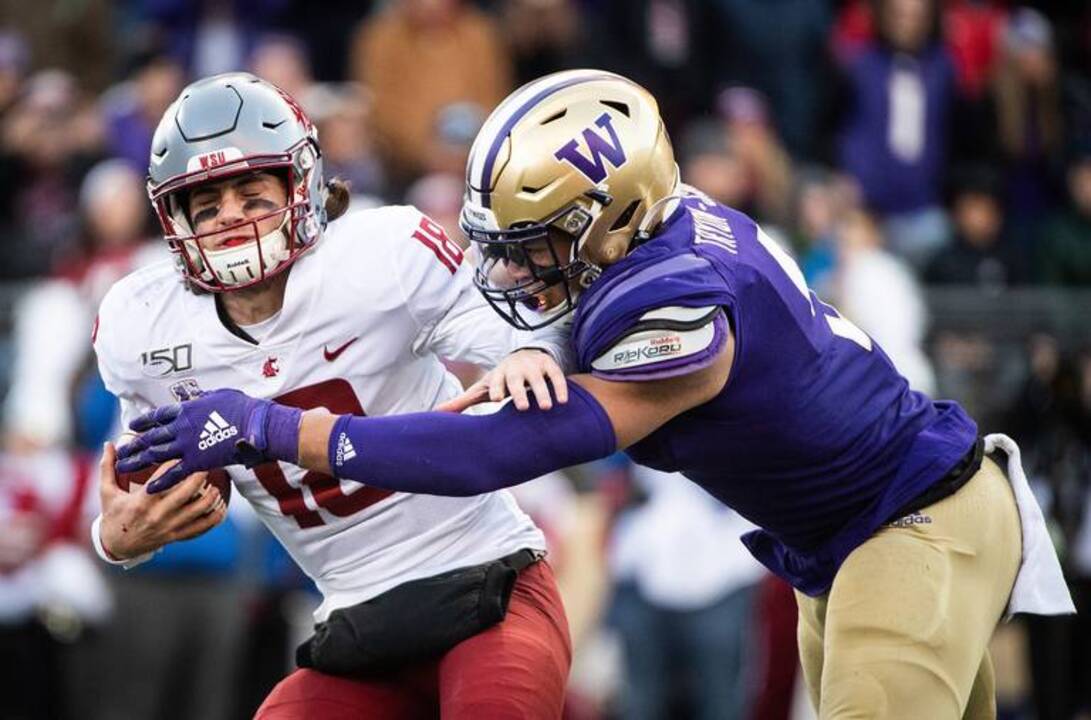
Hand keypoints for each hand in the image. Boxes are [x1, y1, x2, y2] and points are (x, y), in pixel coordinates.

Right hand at [98, 442, 225, 559]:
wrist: (116, 546)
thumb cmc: (113, 515)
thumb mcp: (106, 492)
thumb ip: (108, 467)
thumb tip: (109, 443)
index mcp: (141, 502)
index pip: (162, 479)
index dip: (175, 464)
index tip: (184, 451)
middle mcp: (157, 514)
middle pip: (186, 493)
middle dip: (199, 476)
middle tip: (207, 462)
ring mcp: (169, 526)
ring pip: (197, 511)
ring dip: (211, 497)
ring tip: (215, 485)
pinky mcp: (176, 536)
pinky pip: (200, 528)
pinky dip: (213, 519)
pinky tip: (221, 508)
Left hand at [115, 389, 300, 492]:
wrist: (255, 424)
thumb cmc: (243, 408)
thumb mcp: (220, 395)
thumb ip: (204, 399)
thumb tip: (198, 398)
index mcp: (186, 410)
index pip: (158, 416)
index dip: (144, 421)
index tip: (132, 425)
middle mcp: (181, 427)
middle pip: (151, 436)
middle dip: (134, 444)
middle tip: (121, 451)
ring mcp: (187, 445)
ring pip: (155, 454)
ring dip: (138, 461)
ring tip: (124, 467)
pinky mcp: (197, 461)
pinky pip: (174, 473)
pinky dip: (161, 481)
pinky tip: (148, 488)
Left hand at [437, 349, 567, 412]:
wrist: (523, 356)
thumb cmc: (501, 379)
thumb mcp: (483, 387)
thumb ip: (463, 401)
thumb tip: (437, 413)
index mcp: (499, 374)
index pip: (496, 381)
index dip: (496, 388)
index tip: (496, 399)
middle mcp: (516, 368)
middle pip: (517, 380)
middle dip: (519, 391)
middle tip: (523, 407)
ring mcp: (533, 366)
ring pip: (539, 378)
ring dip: (543, 391)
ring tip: (546, 407)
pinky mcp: (549, 365)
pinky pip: (557, 375)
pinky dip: (560, 387)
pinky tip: (563, 402)